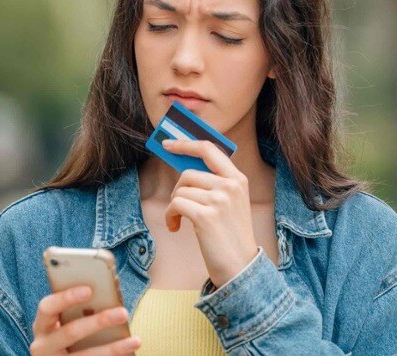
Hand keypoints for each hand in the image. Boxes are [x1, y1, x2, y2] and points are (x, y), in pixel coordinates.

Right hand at [30, 285, 141, 354]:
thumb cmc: (66, 329)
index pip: (48, 307)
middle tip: (123, 312)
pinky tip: (129, 352)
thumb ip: (78, 308)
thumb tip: (108, 293)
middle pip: (71, 332)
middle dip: (99, 321)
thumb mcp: (64, 319)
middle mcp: (43, 346)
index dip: (67, 297)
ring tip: (135, 340)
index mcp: (42, 324)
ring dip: (113, 349)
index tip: (89, 289)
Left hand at [163, 139, 257, 287]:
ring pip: (180, 190)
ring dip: (174, 206)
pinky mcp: (205, 216)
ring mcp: (219, 200)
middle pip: (188, 173)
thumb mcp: (231, 202)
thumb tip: (184, 165)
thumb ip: (214, 182)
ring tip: (179, 220)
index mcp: (238, 178)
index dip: (186, 144)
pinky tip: (176, 227)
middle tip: (179, 205)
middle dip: (178, 189)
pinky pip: (175, 204)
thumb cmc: (230, 234)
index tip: (168, 143)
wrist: (240, 266)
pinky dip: (170, 216)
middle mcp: (231, 186)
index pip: (209, 149)